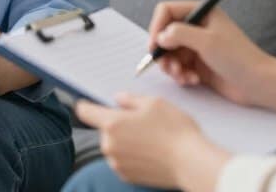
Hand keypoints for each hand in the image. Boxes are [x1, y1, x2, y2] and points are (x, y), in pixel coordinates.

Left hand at [75, 94, 228, 190]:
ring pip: (114, 145)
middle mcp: (109, 145)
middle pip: (104, 130)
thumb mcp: (154, 103)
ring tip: (150, 139)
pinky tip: (151, 152)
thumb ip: (130, 99)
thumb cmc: (174, 130)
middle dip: (118, 124)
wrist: (190, 162)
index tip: (87, 104)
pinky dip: (132, 155)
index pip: (85, 111)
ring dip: (125, 141)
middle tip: (142, 122)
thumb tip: (118, 99)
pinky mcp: (126, 176)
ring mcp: (116, 163)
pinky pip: (123, 160)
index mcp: (112, 124)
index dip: (86, 105)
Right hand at [146, 0, 272, 106]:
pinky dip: (181, 75)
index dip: (157, 27)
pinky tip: (192, 81)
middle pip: (165, 34)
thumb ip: (180, 34)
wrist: (258, 83)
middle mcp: (197, 27)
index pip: (167, 11)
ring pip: (169, 53)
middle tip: (168, 67)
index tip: (155, 46)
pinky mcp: (198, 64)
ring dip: (171, 66)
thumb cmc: (238, 58)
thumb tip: (160, 36)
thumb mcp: (207, 42)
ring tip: (182, 76)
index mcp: (202, 12)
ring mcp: (197, 46)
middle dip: (163, 52)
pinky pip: (178, 67)